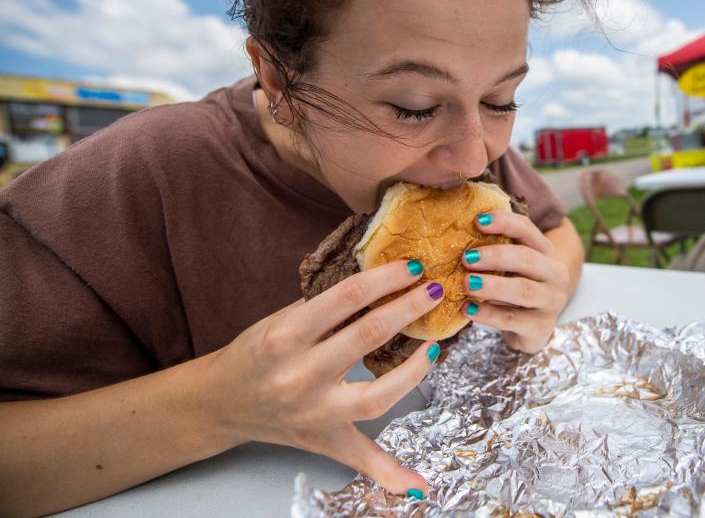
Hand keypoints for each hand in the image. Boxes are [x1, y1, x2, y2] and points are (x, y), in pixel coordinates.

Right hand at [201, 259, 443, 498]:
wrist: (223, 401)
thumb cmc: (257, 351)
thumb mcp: (282, 319)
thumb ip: (326, 304)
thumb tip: (380, 278)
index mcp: (286, 336)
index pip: (347, 297)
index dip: (384, 278)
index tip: (410, 266)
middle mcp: (300, 375)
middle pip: (367, 337)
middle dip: (407, 309)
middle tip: (433, 290)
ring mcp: (315, 412)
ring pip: (378, 394)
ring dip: (416, 369)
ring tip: (434, 343)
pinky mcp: (325, 440)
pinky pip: (361, 461)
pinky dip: (392, 474)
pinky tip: (420, 485)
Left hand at [459, 211, 570, 352]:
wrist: (533, 327)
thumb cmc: (516, 286)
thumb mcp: (511, 265)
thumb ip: (495, 247)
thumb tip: (458, 228)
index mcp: (546, 251)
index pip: (527, 230)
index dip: (504, 223)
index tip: (477, 221)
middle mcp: (555, 275)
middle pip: (527, 259)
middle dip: (495, 256)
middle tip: (466, 258)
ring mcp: (550, 303)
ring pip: (522, 291)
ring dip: (492, 285)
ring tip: (466, 283)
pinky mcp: (540, 329)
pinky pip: (511, 320)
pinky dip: (488, 315)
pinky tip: (467, 309)